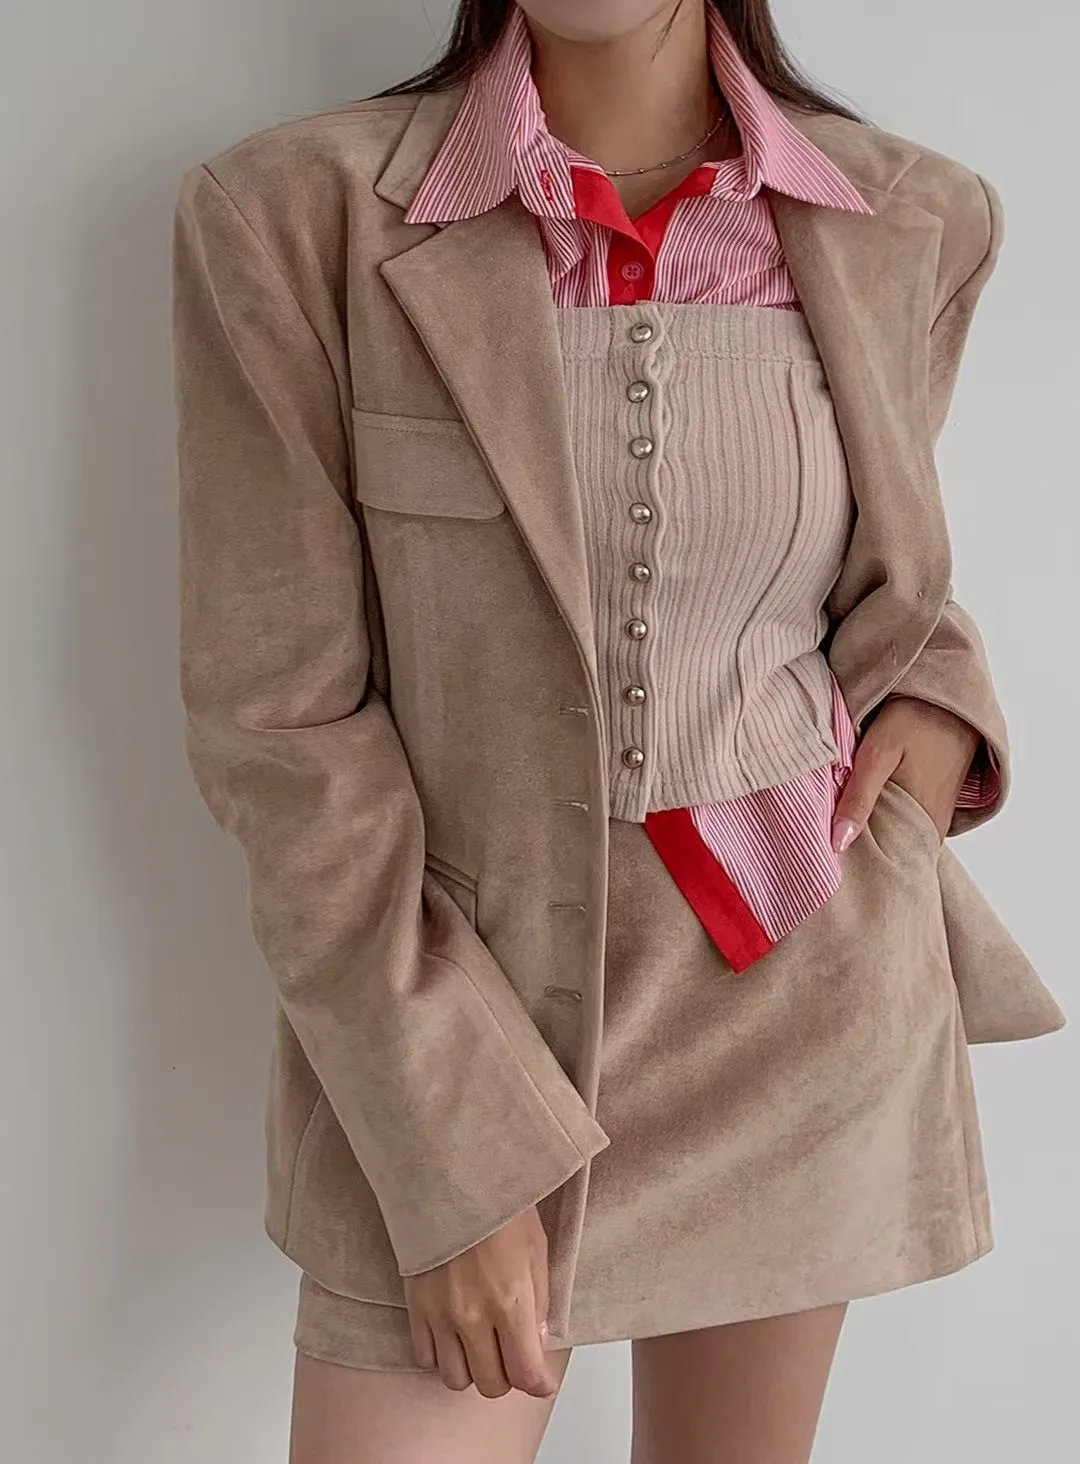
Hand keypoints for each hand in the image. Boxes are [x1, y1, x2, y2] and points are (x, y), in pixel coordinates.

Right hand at [403, 1205, 557, 1398]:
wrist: (450, 1177)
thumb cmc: (498, 1204)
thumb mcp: (535, 1248)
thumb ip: (539, 1301)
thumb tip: (538, 1341)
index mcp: (511, 1301)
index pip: (526, 1373)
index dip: (538, 1383)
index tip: (541, 1379)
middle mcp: (474, 1315)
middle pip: (490, 1384)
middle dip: (506, 1377)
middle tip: (510, 1354)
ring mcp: (440, 1314)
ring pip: (455, 1379)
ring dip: (472, 1370)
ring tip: (480, 1345)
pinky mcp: (416, 1306)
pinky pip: (425, 1357)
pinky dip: (441, 1356)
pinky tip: (453, 1334)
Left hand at [831, 695, 980, 851]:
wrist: (952, 694)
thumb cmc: (915, 718)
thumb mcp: (878, 753)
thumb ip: (859, 798)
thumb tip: (838, 844)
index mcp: (921, 823)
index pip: (886, 860)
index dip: (858, 860)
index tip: (829, 861)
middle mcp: (935, 827)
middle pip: (892, 849)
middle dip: (864, 848)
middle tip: (829, 841)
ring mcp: (939, 815)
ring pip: (899, 834)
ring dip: (876, 831)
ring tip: (844, 824)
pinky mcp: (940, 801)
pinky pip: (909, 820)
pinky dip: (889, 816)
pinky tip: (869, 807)